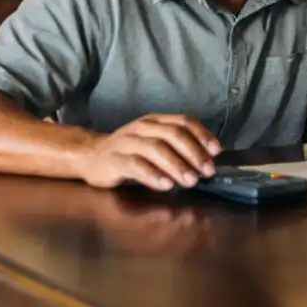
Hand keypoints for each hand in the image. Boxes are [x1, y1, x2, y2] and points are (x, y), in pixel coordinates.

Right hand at [75, 114, 222, 190]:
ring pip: (156, 149)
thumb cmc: (130, 153)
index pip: (183, 121)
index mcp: (155, 121)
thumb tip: (208, 160)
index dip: (202, 135)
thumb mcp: (154, 143)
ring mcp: (126, 142)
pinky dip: (154, 175)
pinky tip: (167, 185)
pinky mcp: (114, 160)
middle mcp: (142, 128)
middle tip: (207, 171)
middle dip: (194, 153)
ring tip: (191, 181)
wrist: (90, 156)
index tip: (216, 152)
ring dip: (177, 165)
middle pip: (173, 134)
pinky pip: (136, 165)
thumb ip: (177, 148)